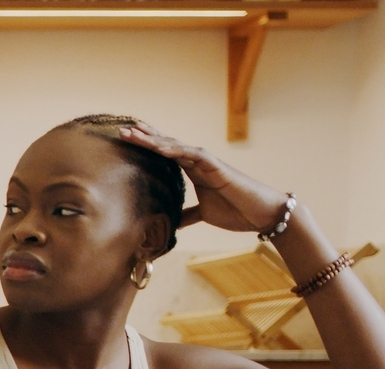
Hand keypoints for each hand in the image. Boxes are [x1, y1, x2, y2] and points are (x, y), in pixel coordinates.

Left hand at [116, 122, 286, 235]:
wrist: (262, 214)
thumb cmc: (236, 211)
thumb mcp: (203, 214)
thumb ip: (188, 215)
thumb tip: (172, 224)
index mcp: (194, 171)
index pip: (166, 154)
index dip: (148, 146)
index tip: (129, 139)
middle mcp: (199, 162)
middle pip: (167, 145)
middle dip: (145, 137)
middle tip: (122, 129)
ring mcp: (208, 162)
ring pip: (176, 146)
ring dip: (154, 139)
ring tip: (134, 132)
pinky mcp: (217, 167)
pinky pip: (193, 155)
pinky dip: (176, 150)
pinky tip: (159, 146)